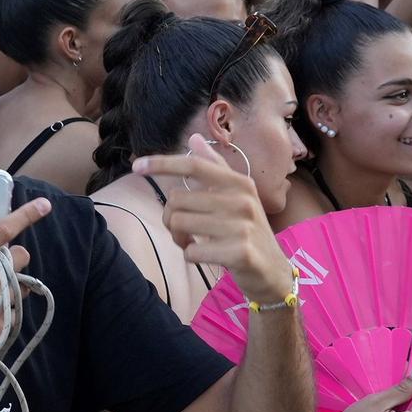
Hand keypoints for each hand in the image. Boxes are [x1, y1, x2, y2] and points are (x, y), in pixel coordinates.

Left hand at [131, 134, 289, 301]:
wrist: (274, 273)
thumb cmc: (247, 232)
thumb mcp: (237, 197)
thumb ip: (215, 168)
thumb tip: (194, 137)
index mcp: (239, 183)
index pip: (194, 166)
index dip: (163, 163)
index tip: (137, 165)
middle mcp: (243, 200)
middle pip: (177, 200)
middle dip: (170, 218)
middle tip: (183, 230)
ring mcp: (243, 226)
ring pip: (180, 224)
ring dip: (179, 238)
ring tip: (193, 243)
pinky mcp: (240, 252)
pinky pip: (192, 251)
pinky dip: (191, 255)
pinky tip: (205, 256)